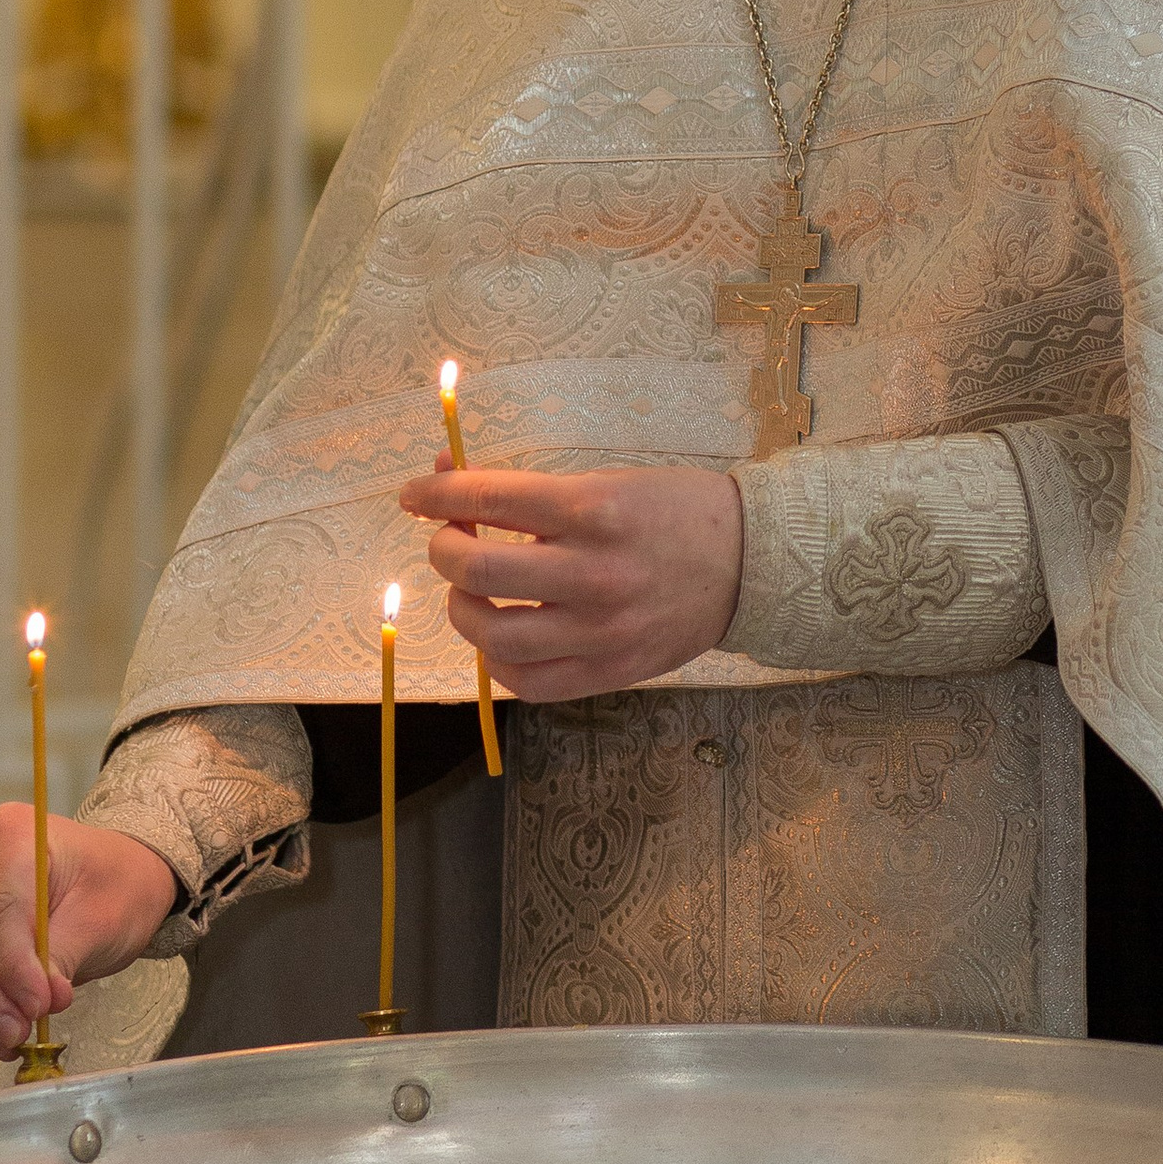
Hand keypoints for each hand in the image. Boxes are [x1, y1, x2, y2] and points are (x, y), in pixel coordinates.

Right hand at [0, 808, 177, 1060]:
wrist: (111, 880)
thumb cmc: (111, 885)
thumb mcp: (104, 916)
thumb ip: (64, 955)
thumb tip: (40, 1001)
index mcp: (13, 831)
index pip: (2, 905)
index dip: (15, 963)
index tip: (40, 1006)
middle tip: (19, 1033)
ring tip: (11, 1040)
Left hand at [397, 462, 743, 702]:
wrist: (749, 562)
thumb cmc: (675, 511)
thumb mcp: (607, 481)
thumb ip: (531, 493)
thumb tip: (451, 481)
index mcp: (594, 508)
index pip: (489, 498)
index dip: (436, 494)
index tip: (413, 493)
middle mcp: (593, 571)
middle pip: (479, 568)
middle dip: (444, 548)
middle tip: (448, 539)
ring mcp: (601, 630)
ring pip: (493, 634)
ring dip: (462, 608)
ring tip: (470, 592)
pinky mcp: (610, 672)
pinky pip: (530, 682)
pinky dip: (499, 661)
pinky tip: (502, 637)